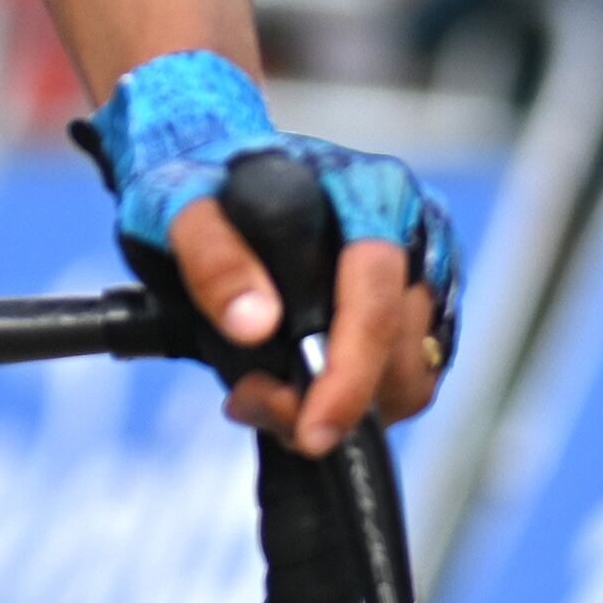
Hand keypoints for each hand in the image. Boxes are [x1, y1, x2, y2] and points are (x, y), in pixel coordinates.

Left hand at [81, 48, 459, 459]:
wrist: (214, 170)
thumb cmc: (202, 180)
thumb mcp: (181, 204)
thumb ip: (213, 257)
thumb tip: (256, 325)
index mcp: (371, 194)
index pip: (377, 302)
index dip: (348, 377)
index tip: (312, 431)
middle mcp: (414, 232)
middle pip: (402, 354)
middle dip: (335, 402)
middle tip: (254, 403)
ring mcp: (421, 274)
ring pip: (410, 379)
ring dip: (345, 408)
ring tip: (266, 395)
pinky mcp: (416, 312)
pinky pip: (404, 382)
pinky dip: (354, 401)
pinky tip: (296, 387)